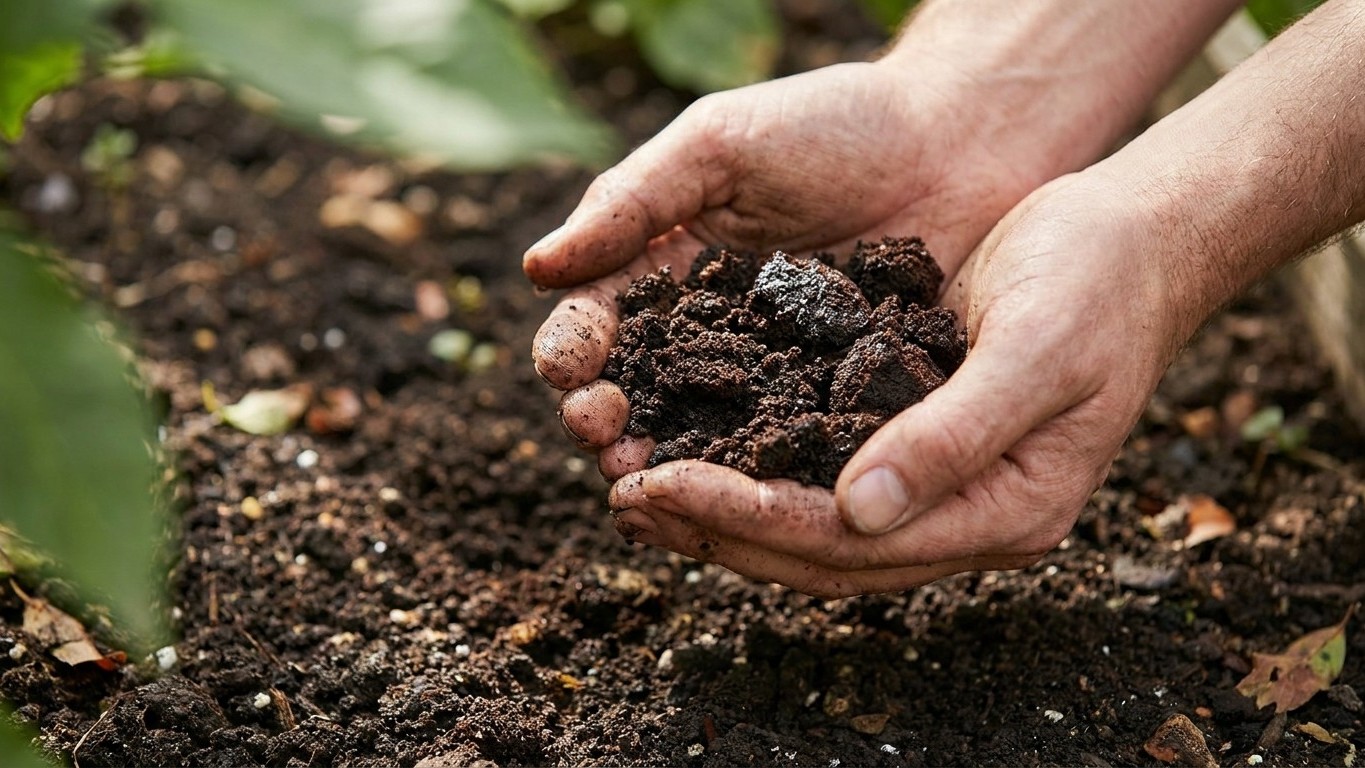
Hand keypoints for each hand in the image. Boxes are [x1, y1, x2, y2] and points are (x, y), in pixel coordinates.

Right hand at [528, 60, 1055, 475]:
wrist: (965, 143)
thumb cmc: (839, 125)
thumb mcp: (720, 145)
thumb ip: (632, 202)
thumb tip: (537, 267)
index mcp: (665, 266)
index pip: (597, 321)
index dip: (573, 350)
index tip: (571, 370)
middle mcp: (707, 330)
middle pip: (636, 390)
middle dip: (606, 419)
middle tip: (607, 439)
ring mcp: (768, 373)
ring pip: (698, 432)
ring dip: (664, 460)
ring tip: (647, 478)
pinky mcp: (828, 404)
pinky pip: (781, 447)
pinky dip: (750, 473)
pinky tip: (734, 493)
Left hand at [609, 174, 1187, 595]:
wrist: (1133, 240)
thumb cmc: (1097, 283)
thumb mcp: (1036, 350)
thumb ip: (953, 436)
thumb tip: (858, 511)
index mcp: (1006, 510)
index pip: (855, 543)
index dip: (753, 519)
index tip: (663, 484)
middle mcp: (967, 515)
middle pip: (823, 555)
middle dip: (719, 529)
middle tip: (626, 496)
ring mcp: (941, 487)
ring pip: (815, 530)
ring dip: (725, 513)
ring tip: (637, 486)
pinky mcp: (914, 443)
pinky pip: (822, 478)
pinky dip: (757, 471)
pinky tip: (697, 447)